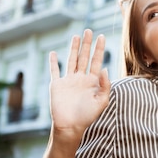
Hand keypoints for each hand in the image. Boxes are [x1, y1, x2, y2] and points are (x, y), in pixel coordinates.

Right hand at [49, 29, 110, 147]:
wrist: (70, 126)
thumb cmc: (87, 116)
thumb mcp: (101, 101)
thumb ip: (105, 85)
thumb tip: (104, 68)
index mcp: (92, 81)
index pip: (96, 61)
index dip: (99, 49)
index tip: (102, 36)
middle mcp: (81, 78)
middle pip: (84, 57)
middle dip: (87, 44)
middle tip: (89, 30)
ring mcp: (68, 80)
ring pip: (71, 60)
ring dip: (74, 48)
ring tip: (76, 36)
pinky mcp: (57, 85)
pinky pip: (54, 71)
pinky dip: (53, 62)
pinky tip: (53, 53)